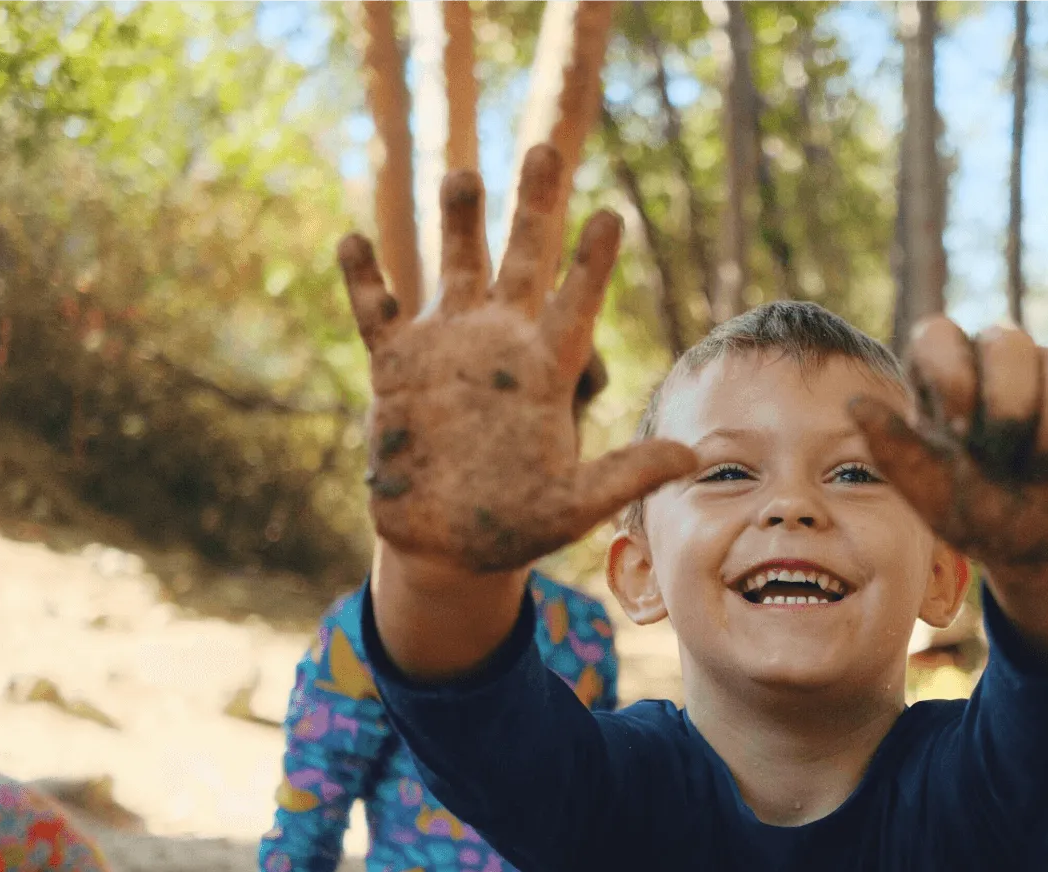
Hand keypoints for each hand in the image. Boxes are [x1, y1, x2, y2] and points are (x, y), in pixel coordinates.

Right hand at [338, 147, 696, 572]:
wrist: (450, 545)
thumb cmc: (518, 525)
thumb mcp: (575, 506)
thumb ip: (627, 475)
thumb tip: (694, 458)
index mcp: (548, 370)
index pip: (577, 302)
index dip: (593, 261)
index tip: (611, 214)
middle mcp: (502, 345)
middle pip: (523, 260)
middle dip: (534, 207)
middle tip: (546, 149)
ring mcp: (449, 349)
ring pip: (455, 268)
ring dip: (458, 222)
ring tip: (464, 175)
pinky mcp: (397, 368)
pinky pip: (378, 314)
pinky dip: (364, 280)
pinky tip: (353, 240)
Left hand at [849, 317, 1047, 574]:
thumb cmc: (982, 518)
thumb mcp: (933, 498)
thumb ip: (895, 453)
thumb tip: (854, 404)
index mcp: (945, 379)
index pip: (937, 334)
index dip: (952, 375)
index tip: (958, 432)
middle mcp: (996, 361)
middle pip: (1005, 339)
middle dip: (1006, 409)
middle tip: (1000, 457)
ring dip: (1043, 436)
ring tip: (1033, 467)